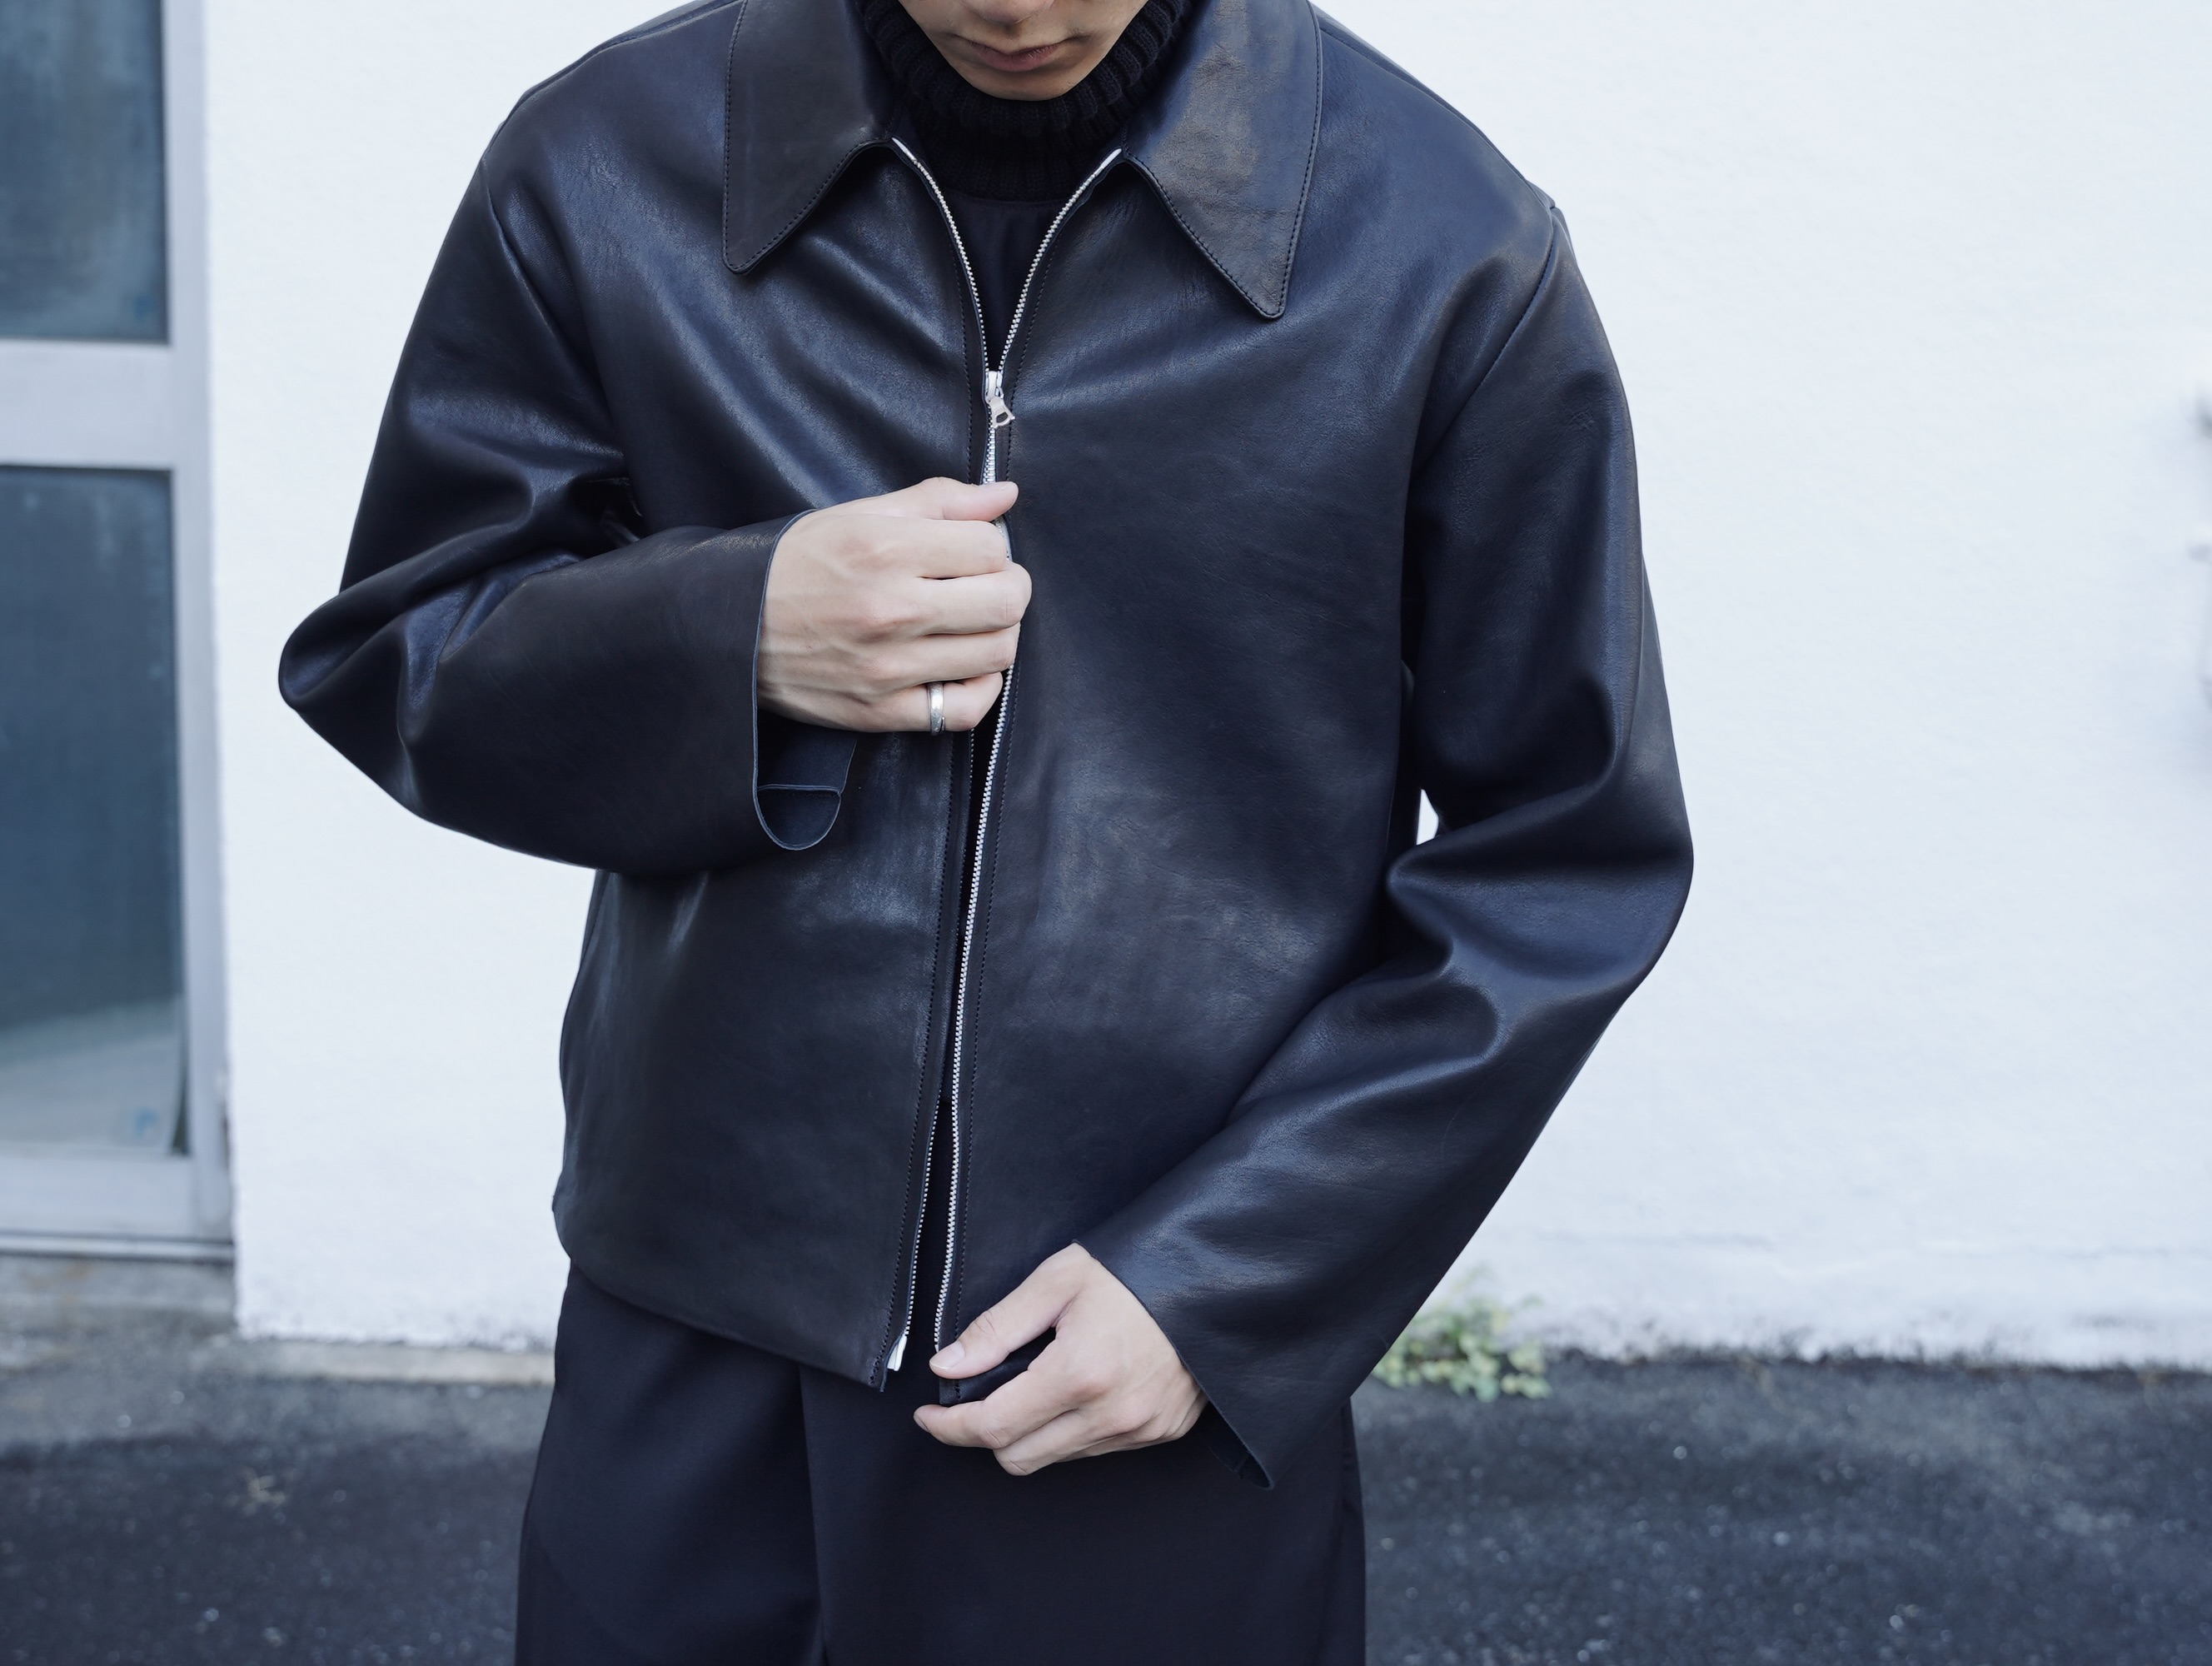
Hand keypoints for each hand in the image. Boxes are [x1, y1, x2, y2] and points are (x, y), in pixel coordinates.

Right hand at [760, 477, 1026, 730]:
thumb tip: (1007, 495)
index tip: (971, 550)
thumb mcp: (858, 515)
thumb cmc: (794, 564)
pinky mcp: (882, 711)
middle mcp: (891, 609)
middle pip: (1005, 602)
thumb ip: (937, 502)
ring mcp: (888, 667)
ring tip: (972, 623)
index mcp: (885, 549)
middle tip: (984, 585)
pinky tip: (967, 667)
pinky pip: (966, 710)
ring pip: (996, 653)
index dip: (991, 545)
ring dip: (999, 634)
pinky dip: (982, 688)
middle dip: (1008, 587)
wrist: (727, 627)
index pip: (990, 547)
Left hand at [914, 1244, 1206, 1474]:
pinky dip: (1073, 1431)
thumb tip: (947, 1367)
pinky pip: (1097, 1450)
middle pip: (1018, 1457)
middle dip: (987, 1434)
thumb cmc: (1134, 1269)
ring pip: (1056, 1458)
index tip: (929, 1416)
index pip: (993, 1427)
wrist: (1213, 1275)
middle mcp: (1111, 1414)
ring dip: (1031, 1433)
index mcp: (1079, 1373)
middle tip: (978, 1397)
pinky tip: (1079, 1390)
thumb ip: (997, 1328)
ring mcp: (1141, 1430)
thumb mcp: (1057, 1280)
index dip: (950, 1427)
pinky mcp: (1162, 1433)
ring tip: (1036, 1384)